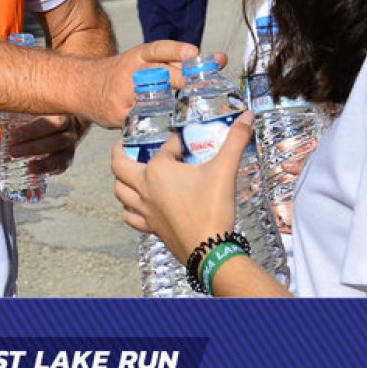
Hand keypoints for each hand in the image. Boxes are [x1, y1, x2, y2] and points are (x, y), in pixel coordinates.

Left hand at [1, 114, 85, 176]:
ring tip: (27, 167)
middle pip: (56, 139)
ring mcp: (70, 145)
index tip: (13, 134)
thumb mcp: (31, 108)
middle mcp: (69, 129)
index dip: (32, 129)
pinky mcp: (67, 158)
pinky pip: (61, 165)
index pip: (50, 120)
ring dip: (43, 162)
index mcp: (60, 113)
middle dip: (33, 146)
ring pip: (61, 154)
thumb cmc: (45, 113)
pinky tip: (34, 171)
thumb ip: (10, 110)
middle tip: (13, 151)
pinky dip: (48, 169)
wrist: (67, 120)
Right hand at [93, 40, 217, 128]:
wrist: (84, 87)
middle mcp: (130, 72)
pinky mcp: (119, 115)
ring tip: (196, 110)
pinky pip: (144, 121)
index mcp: (138, 56)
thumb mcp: (145, 61)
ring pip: (154, 100)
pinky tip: (176, 128)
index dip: (176, 50)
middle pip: (160, 75)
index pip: (157, 49)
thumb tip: (219, 60)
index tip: (193, 52)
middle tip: (205, 86)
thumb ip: (178, 61)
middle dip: (184, 81)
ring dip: (177, 105)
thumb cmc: (123, 74)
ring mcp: (123, 95)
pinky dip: (161, 124)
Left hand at [111, 110, 250, 258]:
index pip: (166, 147)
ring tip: (129, 173)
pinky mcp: (151, 227)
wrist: (210, 250)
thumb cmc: (212, 209)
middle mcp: (145, 188)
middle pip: (119, 166)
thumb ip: (235, 141)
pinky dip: (129, 209)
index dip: (178, 142)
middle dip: (120, 152)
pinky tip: (136, 206)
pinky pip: (130, 217)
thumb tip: (247, 117)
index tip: (189, 142)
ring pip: (120, 191)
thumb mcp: (225, 170)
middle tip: (124, 145)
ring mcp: (145, 210)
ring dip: (121, 180)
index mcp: (158, 170)